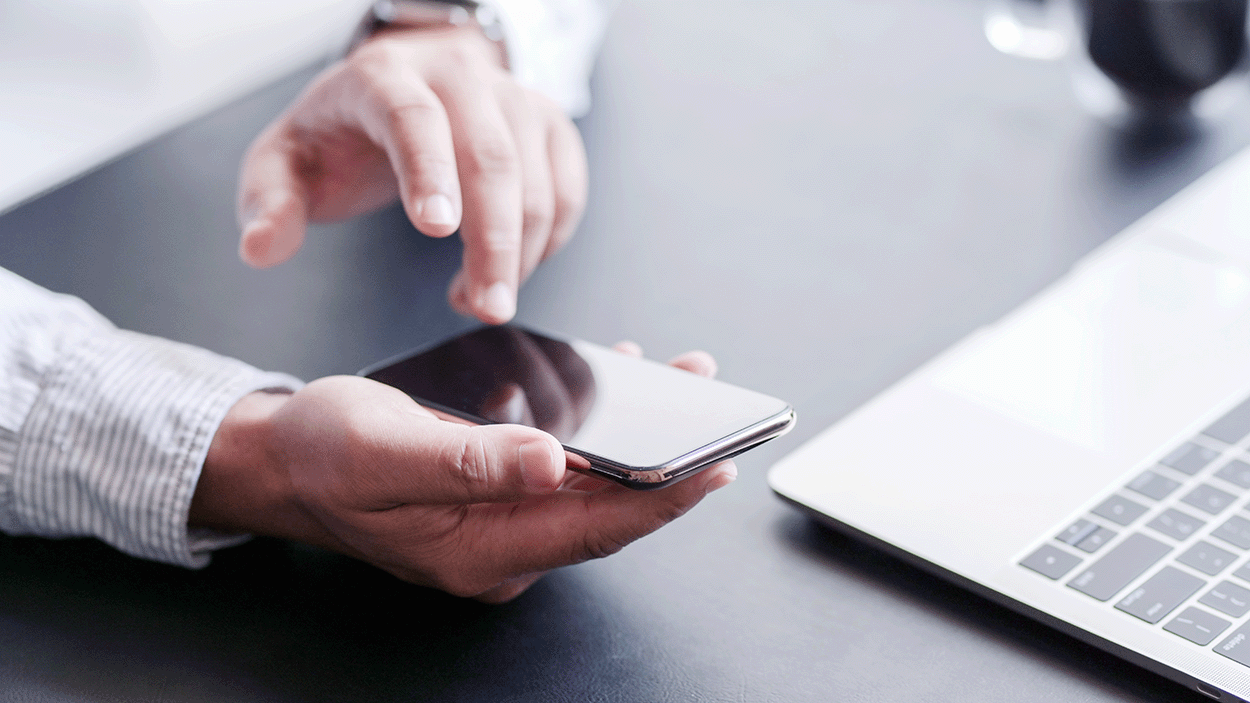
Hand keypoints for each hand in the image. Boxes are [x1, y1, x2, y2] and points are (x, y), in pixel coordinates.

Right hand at [192, 348, 733, 602]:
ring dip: (639, 440)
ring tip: (679, 382)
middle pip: (608, 510)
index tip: (717, 460)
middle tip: (714, 402)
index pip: (597, 530)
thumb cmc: (323, 453)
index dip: (664, 498)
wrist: (283, 461)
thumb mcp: (383, 449)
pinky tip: (615, 387)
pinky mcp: (498, 499)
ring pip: (593, 488)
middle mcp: (502, 549)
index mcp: (479, 551)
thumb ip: (467, 461)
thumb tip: (554, 462)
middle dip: (667, 460)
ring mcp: (503, 528)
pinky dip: (599, 433)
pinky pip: (567, 472)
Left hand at [236, 24, 587, 323]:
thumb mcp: (286, 161)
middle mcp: (457, 75)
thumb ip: (269, 202)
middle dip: (495, 241)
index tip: (437, 232)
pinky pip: (568, 190)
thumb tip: (261, 249)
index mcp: (384, 77)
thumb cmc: (343, 133)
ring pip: (538, 178)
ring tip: (479, 298)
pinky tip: (515, 269)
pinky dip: (551, 241)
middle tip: (488, 308)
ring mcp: (512, 95)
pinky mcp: (549, 124)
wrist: (403, 88)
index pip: (414, 118)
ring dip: (522, 253)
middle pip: (491, 156)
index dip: (429, 172)